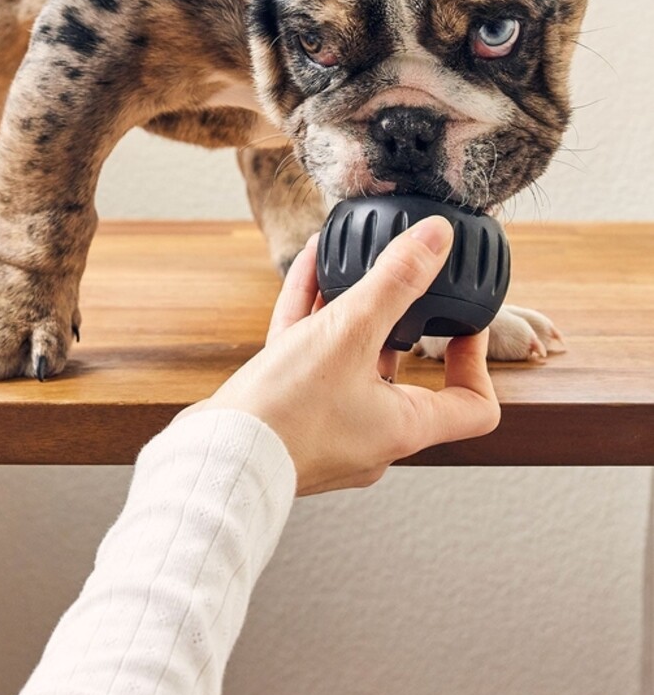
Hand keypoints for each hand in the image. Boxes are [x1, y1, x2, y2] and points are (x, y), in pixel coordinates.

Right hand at [191, 216, 500, 494]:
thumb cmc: (287, 411)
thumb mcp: (347, 333)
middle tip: (399, 283)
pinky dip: (311, 319)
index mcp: (404, 427)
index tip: (462, 323)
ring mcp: (329, 427)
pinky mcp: (290, 416)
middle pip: (402, 375)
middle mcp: (373, 434)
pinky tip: (306, 269)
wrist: (219, 455)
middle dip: (397, 322)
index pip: (472, 405)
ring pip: (350, 362)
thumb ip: (394, 283)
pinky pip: (309, 360)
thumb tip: (436, 238)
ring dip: (349, 311)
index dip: (475, 361)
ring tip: (346, 260)